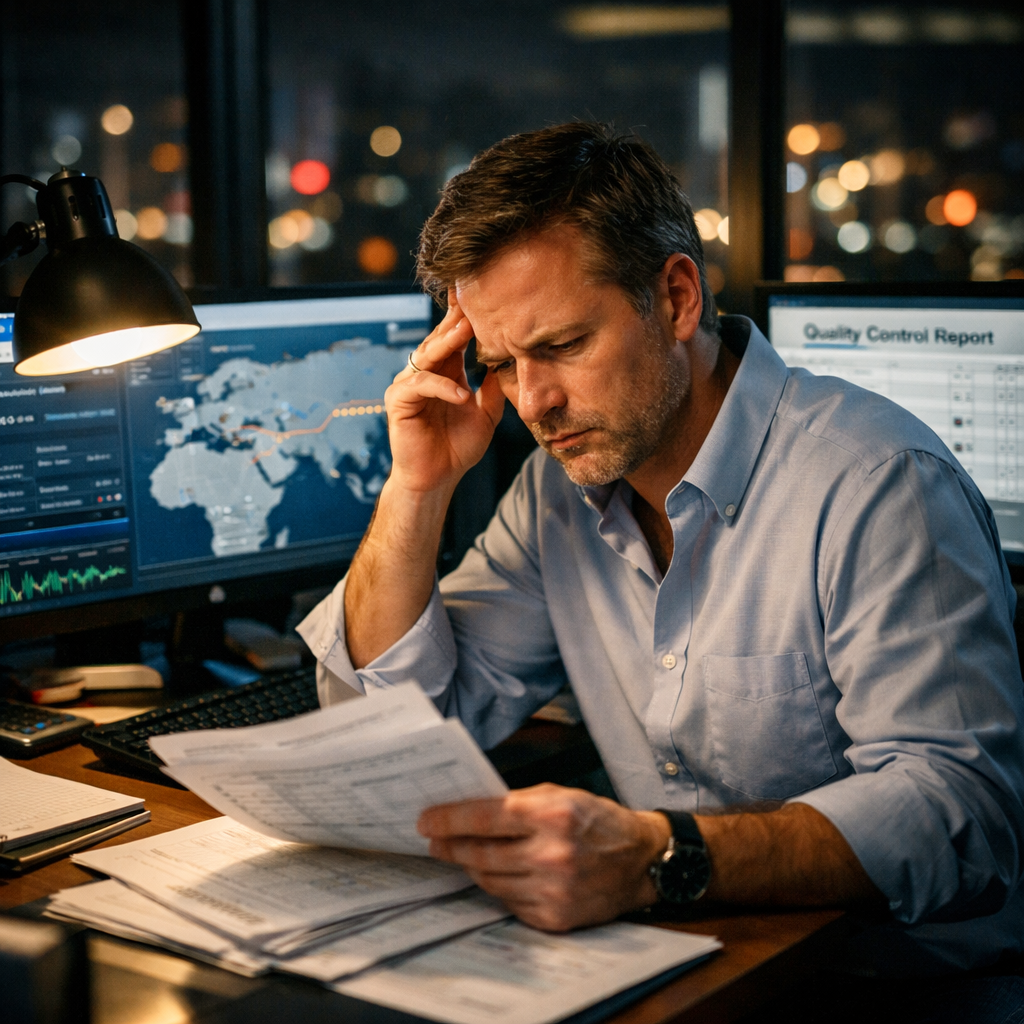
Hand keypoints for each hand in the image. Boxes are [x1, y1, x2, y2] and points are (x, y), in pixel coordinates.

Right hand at [385, 290, 504, 494]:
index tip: (483, 294)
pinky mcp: (399, 402)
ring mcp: (408, 385)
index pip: (454, 337)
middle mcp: (424, 373)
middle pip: (439, 338)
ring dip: (448, 342)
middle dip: (457, 319)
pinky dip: (442, 387)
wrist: (437, 480)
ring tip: (469, 329)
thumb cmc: (457, 449)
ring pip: (428, 356)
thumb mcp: (485, 414)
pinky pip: (421, 386)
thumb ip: (494, 388)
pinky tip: (462, 394)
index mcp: (444, 372)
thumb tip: (512, 362)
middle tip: (475, 297)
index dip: (465, 317)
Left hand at [417, 783, 670, 930]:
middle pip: (480, 854)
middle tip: (434, 840)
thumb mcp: (560, 795)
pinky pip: (509, 902)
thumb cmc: (598, 820)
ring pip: (490, 880)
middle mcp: (551, 854)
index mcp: (551, 815)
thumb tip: (469, 811)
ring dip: (472, 866)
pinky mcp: (555, 916)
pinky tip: (498, 874)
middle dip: (451, 846)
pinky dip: (499, 887)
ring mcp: (553, 890)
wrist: (640, 860)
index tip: (426, 821)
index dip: (449, 820)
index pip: (484, 818)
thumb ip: (517, 802)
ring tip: (462, 854)